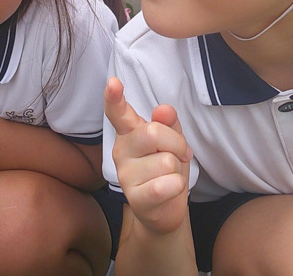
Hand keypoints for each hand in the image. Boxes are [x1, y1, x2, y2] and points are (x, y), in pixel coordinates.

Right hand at [105, 76, 191, 235]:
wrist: (165, 209)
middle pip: (153, 133)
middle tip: (179, 155)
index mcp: (129, 133)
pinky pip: (166, 184)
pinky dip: (177, 187)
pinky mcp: (135, 198)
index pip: (118, 112)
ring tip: (169, 177)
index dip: (114, 97)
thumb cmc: (166, 170)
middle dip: (176, 144)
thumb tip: (163, 110)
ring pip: (166, 161)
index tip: (112, 83)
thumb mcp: (172, 142)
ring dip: (177, 169)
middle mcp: (121, 151)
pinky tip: (169, 190)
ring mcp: (125, 175)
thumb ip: (168, 124)